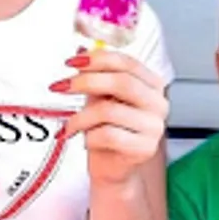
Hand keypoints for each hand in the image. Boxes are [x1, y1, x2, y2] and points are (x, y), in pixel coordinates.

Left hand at [55, 47, 167, 184]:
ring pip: (109, 110)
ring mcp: (154, 127)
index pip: (127, 63)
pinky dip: (88, 136)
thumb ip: (94, 75)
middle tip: (60, 87)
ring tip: (70, 125)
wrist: (112, 168)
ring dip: (80, 117)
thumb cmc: (107, 130)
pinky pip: (108, 135)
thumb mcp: (99, 98)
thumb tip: (79, 51)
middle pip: (122, 82)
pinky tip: (84, 140)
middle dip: (85, 82)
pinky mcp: (144, 148)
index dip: (97, 59)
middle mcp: (158, 104)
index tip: (71, 62)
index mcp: (151, 85)